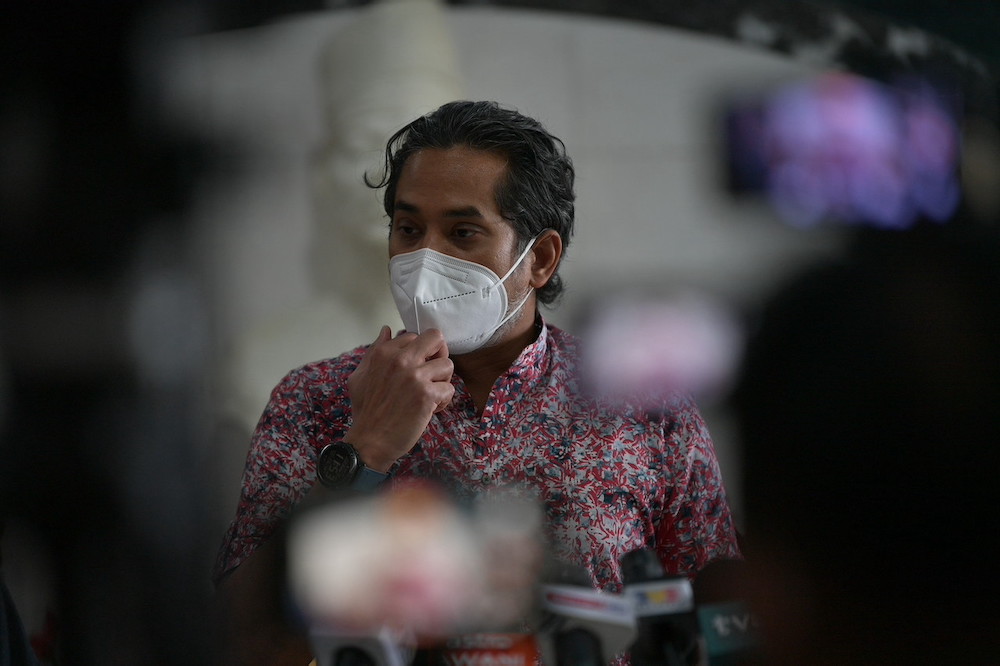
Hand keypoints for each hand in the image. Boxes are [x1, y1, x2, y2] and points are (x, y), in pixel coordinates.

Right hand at [345, 326, 454, 471]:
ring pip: (447, 365)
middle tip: (433, 373)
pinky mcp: (426, 395)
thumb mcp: (360, 376)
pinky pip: (449, 389)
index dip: (420, 352)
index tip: (416, 368)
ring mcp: (414, 376)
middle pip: (436, 338)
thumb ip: (375, 350)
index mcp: (384, 353)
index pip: (415, 336)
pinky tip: (430, 409)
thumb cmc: (366, 411)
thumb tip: (386, 330)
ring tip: (430, 395)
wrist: (369, 441)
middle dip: (439, 354)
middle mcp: (400, 360)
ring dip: (442, 381)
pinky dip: (443, 401)